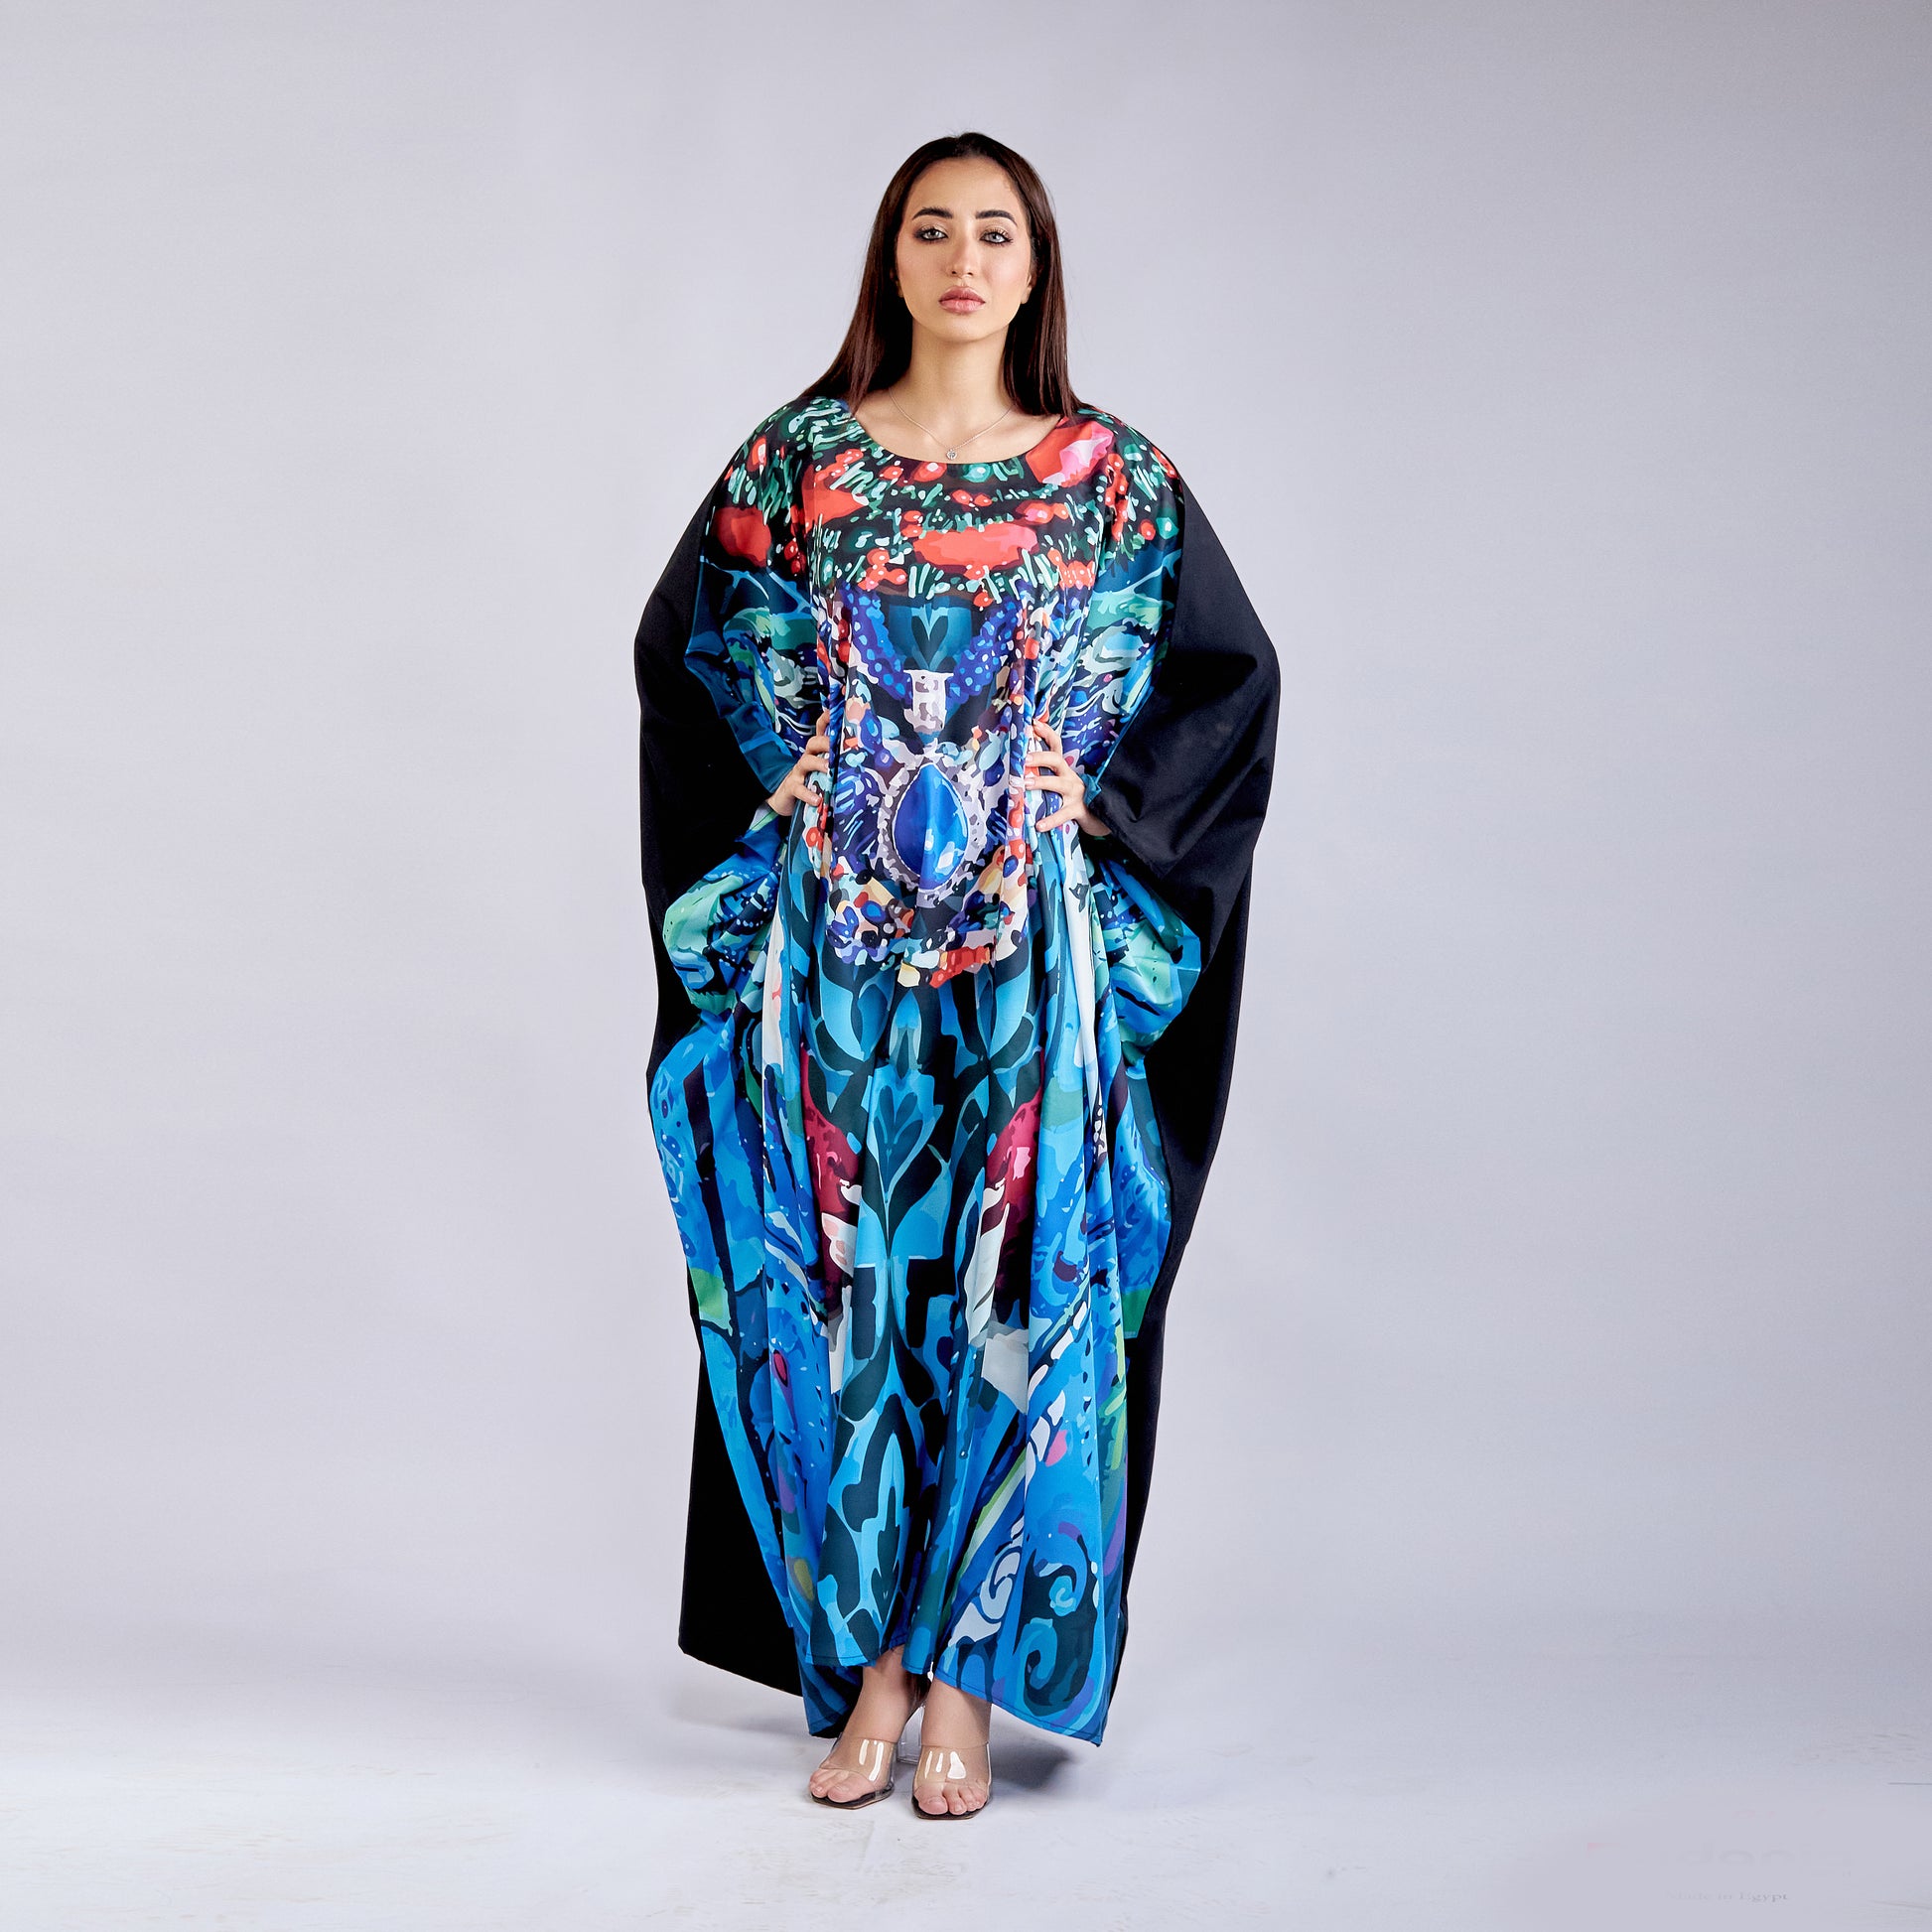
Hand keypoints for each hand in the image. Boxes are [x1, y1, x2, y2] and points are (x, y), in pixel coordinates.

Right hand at [766, 709, 830, 816]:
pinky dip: (808, 795)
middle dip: (825, 742)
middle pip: (813, 743)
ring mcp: (799, 772)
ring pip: (806, 762)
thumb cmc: (811, 782)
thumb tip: (865, 760)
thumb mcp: (824, 771)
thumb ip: (839, 765)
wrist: (785, 798)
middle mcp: (807, 758)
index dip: (826, 720)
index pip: (820, 730)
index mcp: (817, 752)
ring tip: (829, 769)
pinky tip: (817, 800)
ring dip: (818, 764)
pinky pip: (799, 789)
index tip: (836, 711)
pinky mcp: (792, 787)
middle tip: (837, 746)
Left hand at [1025, 719, 1107, 836]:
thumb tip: (1019, 773)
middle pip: (1056, 760)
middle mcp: (1070, 777)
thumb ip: (1046, 777)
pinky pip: (1063, 814)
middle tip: (1023, 759)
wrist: (1101, 816)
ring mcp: (1075, 794)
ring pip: (1059, 785)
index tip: (1033, 724)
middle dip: (1040, 757)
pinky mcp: (1079, 810)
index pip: (1056, 746)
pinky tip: (1039, 825)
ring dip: (1042, 782)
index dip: (1046, 733)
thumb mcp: (1062, 785)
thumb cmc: (1074, 800)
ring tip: (1025, 784)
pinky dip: (1050, 820)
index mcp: (1064, 770)